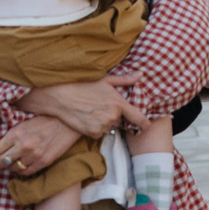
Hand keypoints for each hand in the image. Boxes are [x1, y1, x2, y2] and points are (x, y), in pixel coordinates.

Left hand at [0, 115, 81, 178]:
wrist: (67, 122)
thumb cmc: (43, 119)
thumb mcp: (20, 122)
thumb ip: (1, 130)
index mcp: (15, 134)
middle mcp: (23, 146)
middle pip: (0, 162)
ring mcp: (34, 155)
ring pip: (13, 169)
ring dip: (8, 167)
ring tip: (8, 163)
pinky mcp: (44, 162)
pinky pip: (26, 172)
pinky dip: (21, 171)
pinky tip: (20, 166)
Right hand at [21, 79, 143, 137]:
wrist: (61, 97)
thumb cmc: (83, 85)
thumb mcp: (105, 79)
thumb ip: (125, 80)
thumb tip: (141, 75)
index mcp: (119, 103)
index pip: (139, 118)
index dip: (145, 123)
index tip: (147, 126)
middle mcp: (113, 117)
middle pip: (120, 121)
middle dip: (115, 115)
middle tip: (102, 106)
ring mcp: (102, 126)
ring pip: (109, 127)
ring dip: (105, 122)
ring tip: (93, 111)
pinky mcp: (92, 134)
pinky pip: (99, 133)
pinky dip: (95, 128)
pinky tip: (88, 118)